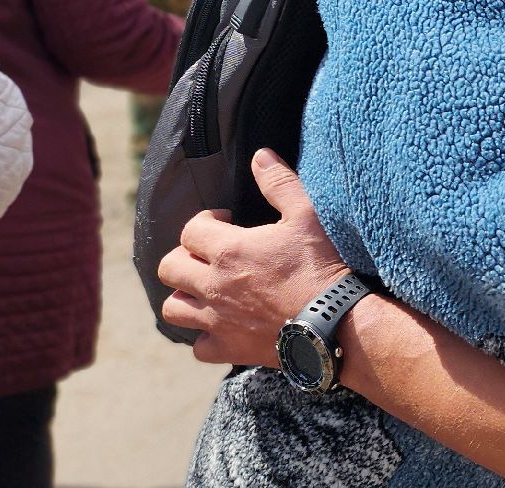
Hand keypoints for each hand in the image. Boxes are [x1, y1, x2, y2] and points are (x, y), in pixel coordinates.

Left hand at [157, 148, 352, 367]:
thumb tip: (259, 155)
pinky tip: (222, 326)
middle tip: (210, 255)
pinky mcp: (228, 348)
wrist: (335, 321)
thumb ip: (279, 183)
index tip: (226, 220)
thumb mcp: (307, 214)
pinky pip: (198, 347)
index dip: (205, 220)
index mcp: (228, 250)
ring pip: (173, 309)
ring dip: (185, 296)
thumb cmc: (321, 265)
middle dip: (184, 256)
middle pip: (169, 268)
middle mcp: (213, 285)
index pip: (190, 229)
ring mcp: (217, 320)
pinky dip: (205, 336)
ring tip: (207, 290)